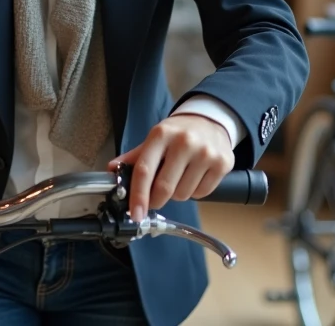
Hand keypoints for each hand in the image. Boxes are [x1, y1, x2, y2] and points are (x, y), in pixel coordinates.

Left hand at [109, 114, 233, 221]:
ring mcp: (206, 153)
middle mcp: (184, 142)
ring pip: (183, 194)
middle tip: (155, 198)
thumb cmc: (177, 133)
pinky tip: (194, 176)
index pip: (145, 170)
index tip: (135, 213)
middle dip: (156, 200)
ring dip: (177, 194)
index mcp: (161, 135)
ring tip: (179, 177)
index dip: (138, 195)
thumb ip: (134, 157)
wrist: (210, 121)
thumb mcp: (155, 139)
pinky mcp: (222, 163)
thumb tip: (112, 170)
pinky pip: (202, 194)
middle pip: (164, 187)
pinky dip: (194, 191)